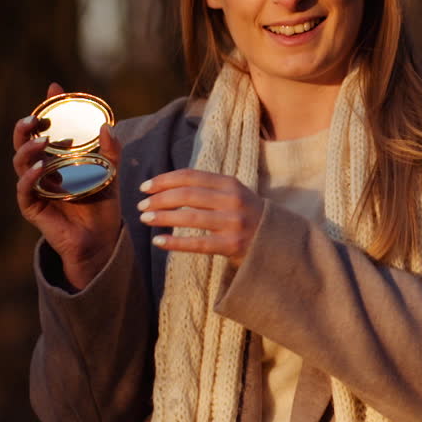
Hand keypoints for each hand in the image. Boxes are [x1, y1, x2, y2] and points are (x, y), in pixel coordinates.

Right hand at [12, 82, 122, 289]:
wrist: (100, 239)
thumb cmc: (102, 206)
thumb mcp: (111, 173)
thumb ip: (111, 151)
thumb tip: (107, 126)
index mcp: (58, 159)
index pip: (48, 129)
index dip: (48, 109)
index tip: (54, 89)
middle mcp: (42, 171)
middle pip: (25, 143)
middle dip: (26, 127)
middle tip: (36, 117)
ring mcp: (35, 188)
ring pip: (20, 163)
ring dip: (28, 149)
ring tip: (41, 140)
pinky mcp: (32, 207)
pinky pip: (24, 189)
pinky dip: (29, 177)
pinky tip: (38, 168)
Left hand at [136, 170, 264, 267]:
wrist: (280, 241)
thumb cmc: (248, 215)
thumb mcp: (234, 194)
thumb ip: (208, 188)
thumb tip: (167, 186)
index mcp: (231, 183)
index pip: (191, 176)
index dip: (165, 180)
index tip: (145, 186)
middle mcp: (233, 200)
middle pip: (187, 195)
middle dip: (159, 199)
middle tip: (141, 205)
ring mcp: (234, 223)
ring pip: (189, 217)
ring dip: (163, 217)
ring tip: (145, 219)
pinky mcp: (233, 246)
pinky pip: (198, 244)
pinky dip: (175, 242)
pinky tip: (158, 241)